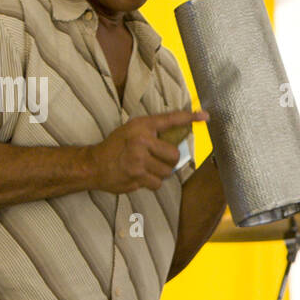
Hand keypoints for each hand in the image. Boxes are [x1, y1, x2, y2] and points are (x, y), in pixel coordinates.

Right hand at [88, 109, 205, 193]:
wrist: (94, 164)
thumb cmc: (115, 147)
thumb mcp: (131, 130)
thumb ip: (152, 131)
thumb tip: (178, 138)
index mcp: (141, 126)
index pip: (170, 120)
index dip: (189, 117)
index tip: (204, 116)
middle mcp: (141, 141)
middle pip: (174, 155)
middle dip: (170, 160)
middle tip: (158, 159)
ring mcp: (139, 160)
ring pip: (167, 171)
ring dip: (160, 172)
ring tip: (147, 167)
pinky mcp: (137, 176)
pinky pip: (157, 183)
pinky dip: (152, 182)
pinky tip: (141, 176)